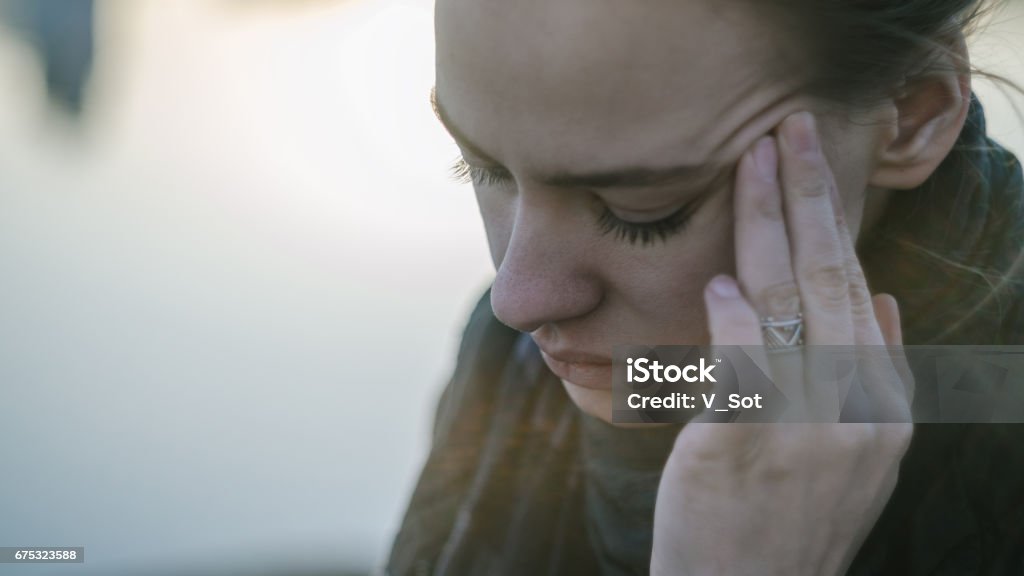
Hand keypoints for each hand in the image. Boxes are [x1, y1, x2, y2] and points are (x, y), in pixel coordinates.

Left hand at [650, 112, 913, 575]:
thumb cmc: (786, 518)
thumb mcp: (857, 452)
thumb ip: (874, 374)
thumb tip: (878, 294)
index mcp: (884, 407)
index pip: (853, 289)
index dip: (830, 219)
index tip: (807, 162)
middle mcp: (855, 413)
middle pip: (828, 280)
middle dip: (807, 196)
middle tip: (787, 129)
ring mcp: (804, 432)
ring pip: (788, 306)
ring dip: (768, 225)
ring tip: (752, 161)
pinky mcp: (744, 453)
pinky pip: (745, 371)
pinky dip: (736, 322)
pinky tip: (723, 283)